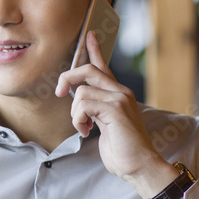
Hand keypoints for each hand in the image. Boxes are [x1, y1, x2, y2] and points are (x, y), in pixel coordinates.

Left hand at [55, 31, 178, 198]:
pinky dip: (78, 119)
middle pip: (87, 70)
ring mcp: (119, 99)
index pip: (103, 66)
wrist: (139, 165)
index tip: (90, 33)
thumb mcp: (104, 124)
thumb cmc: (122, 149)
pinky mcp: (115, 109)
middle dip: (67, 79)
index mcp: (118, 94)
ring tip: (82, 127)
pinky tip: (86, 131)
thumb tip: (77, 100)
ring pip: (81, 91)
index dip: (95, 49)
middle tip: (59, 93)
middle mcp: (120, 92)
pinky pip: (83, 105)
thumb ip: (94, 109)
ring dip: (74, 113)